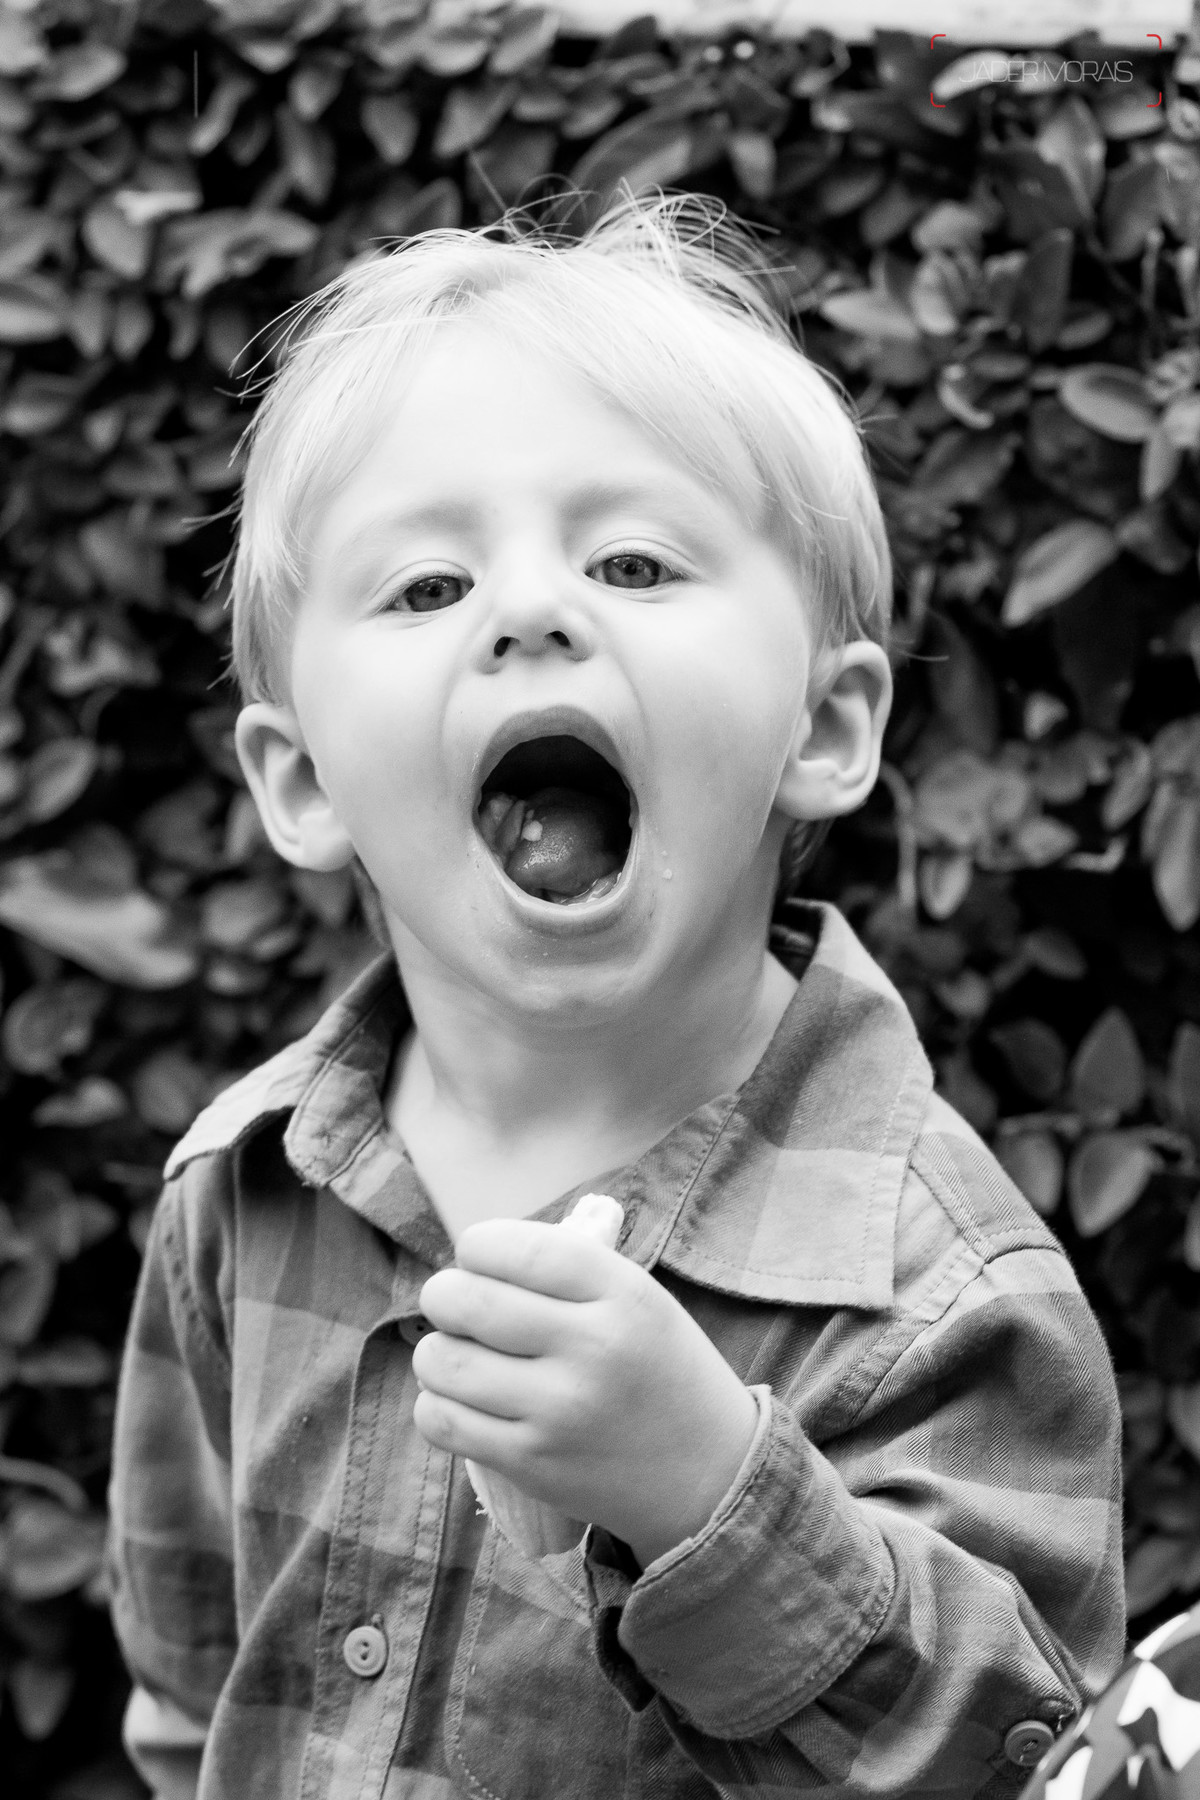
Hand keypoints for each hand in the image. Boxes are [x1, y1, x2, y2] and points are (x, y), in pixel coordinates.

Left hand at [412, 1220, 758, 1567]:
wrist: (708, 1473)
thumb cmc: (658, 1369)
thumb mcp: (640, 1299)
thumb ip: (569, 1268)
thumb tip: (477, 1254)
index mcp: (623, 1294)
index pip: (519, 1248)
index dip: (478, 1244)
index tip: (477, 1255)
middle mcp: (592, 1348)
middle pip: (467, 1301)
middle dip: (444, 1294)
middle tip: (454, 1302)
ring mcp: (559, 1411)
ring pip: (443, 1361)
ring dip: (436, 1349)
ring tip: (457, 1352)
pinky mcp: (532, 1463)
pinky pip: (441, 1420)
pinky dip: (436, 1402)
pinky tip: (461, 1397)